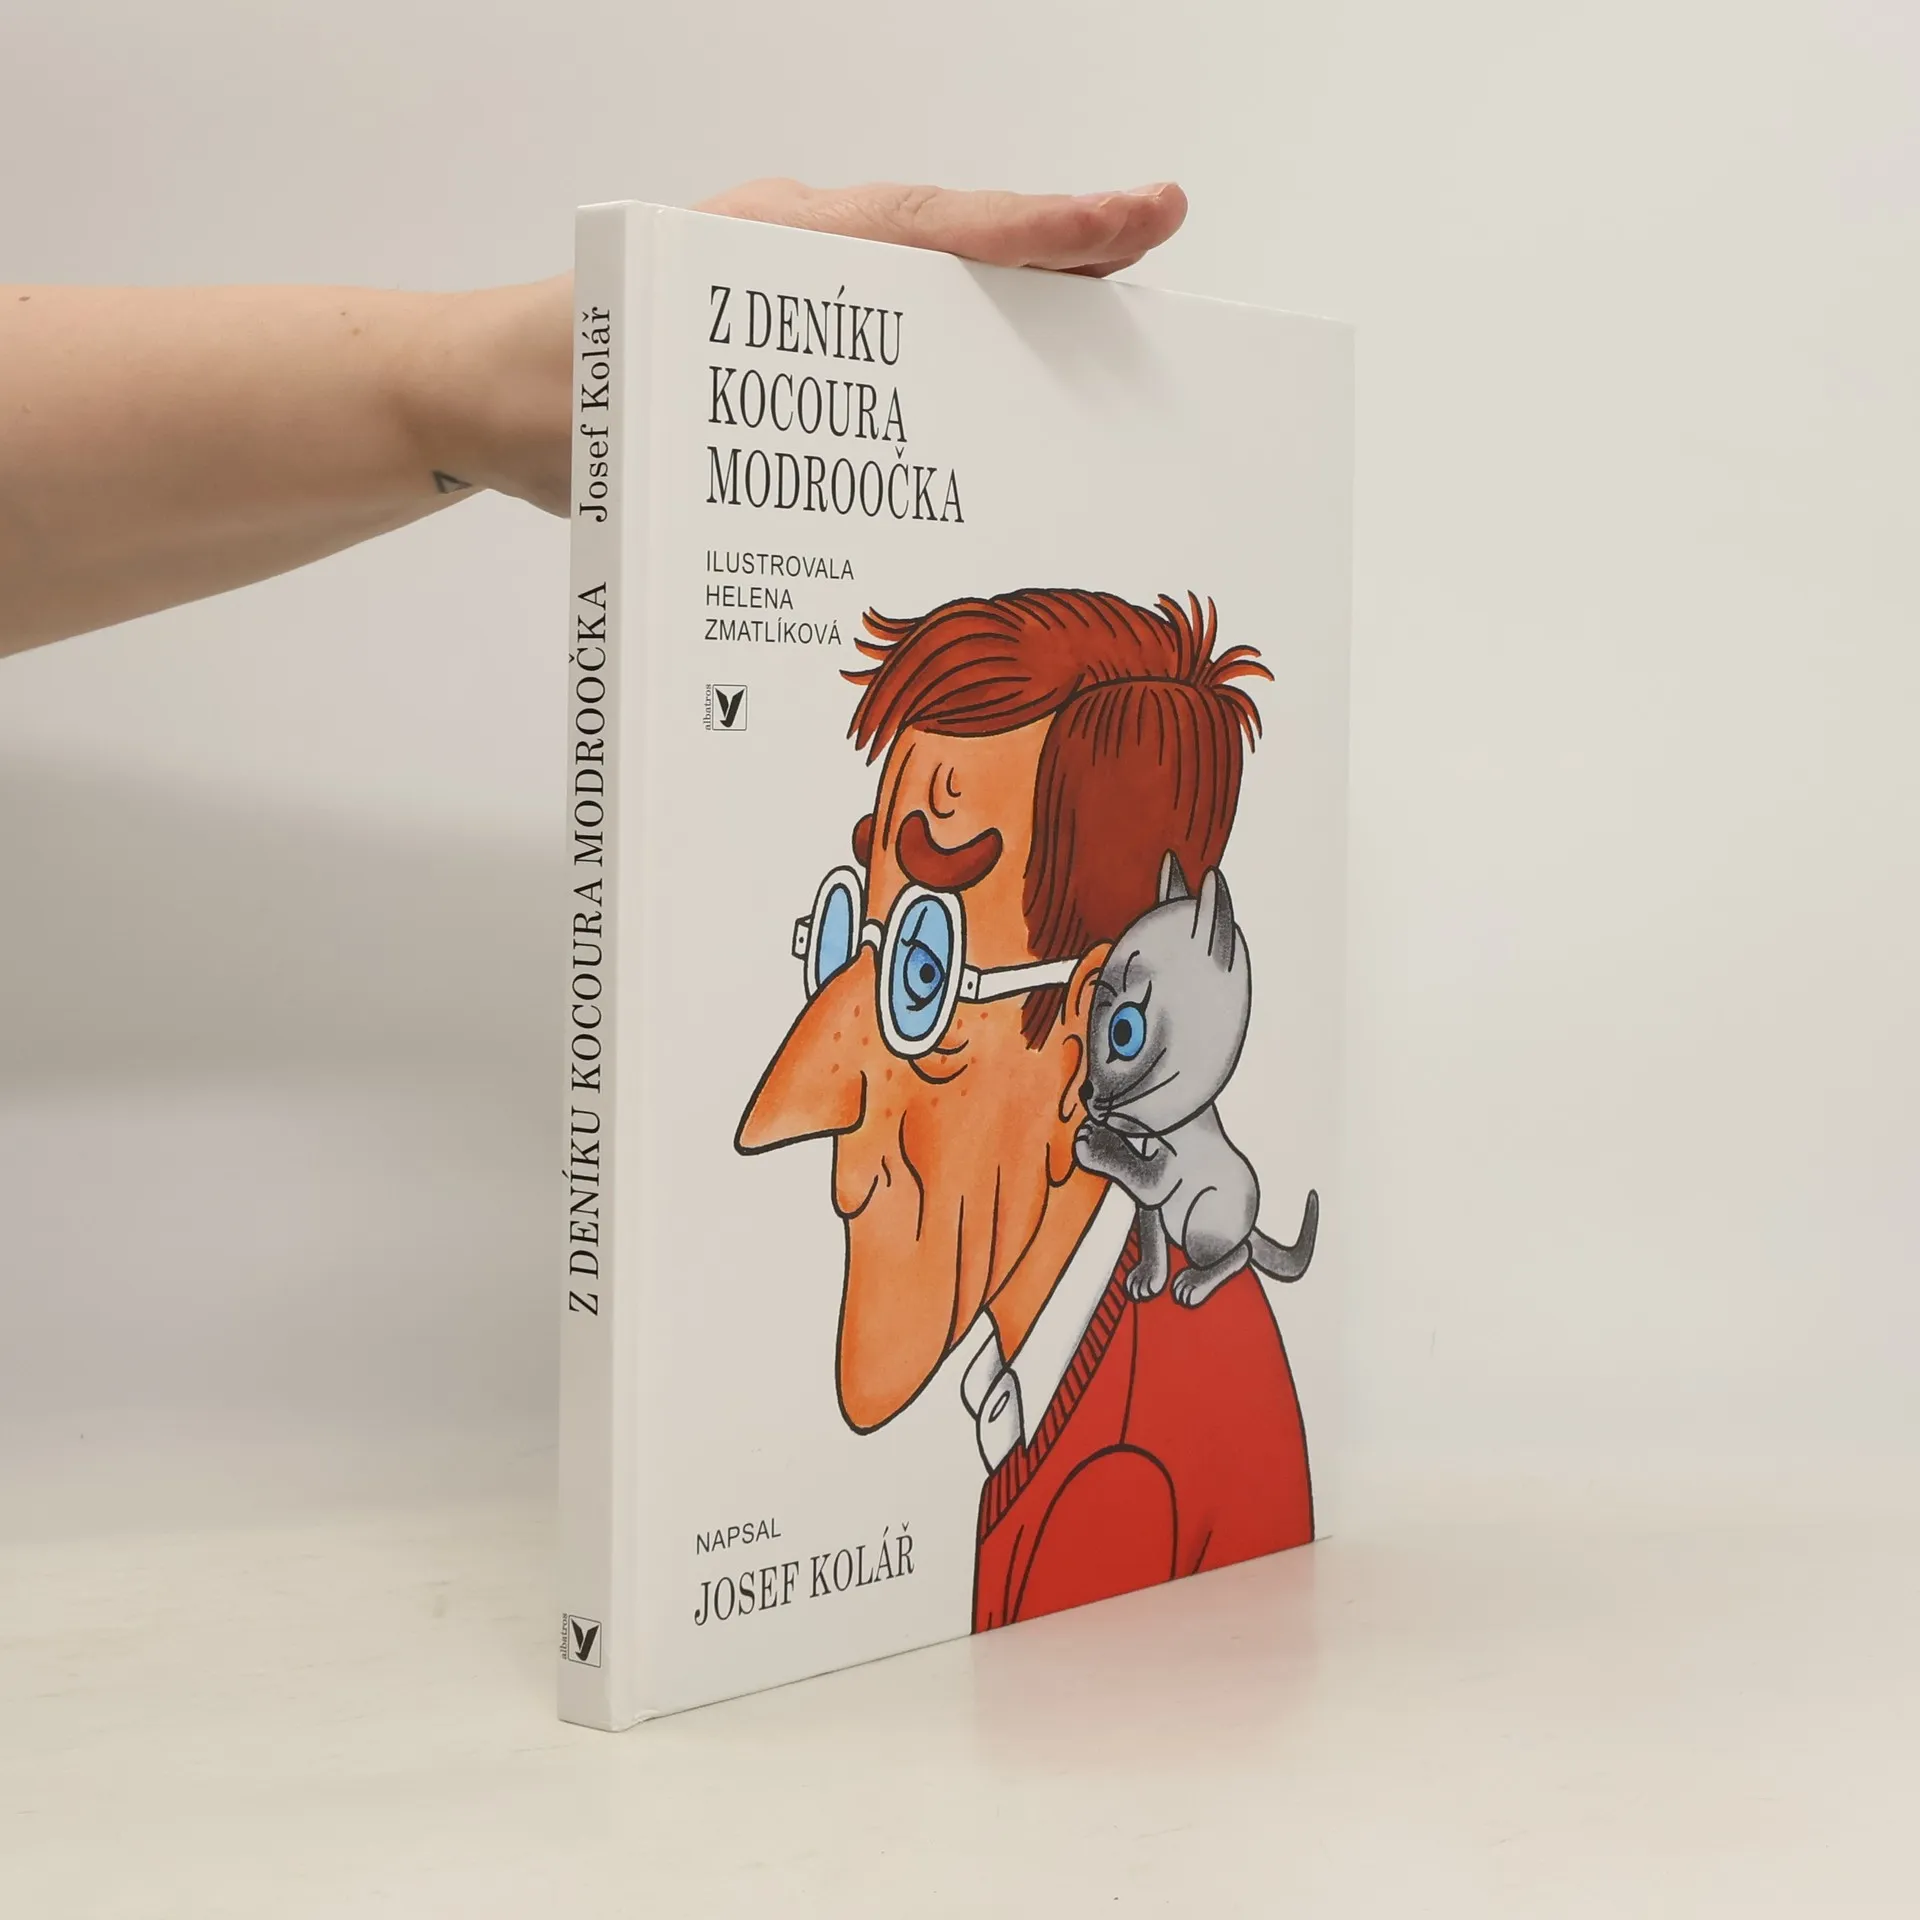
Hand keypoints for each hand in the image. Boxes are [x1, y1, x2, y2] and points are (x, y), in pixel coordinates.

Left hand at [462, 180, 1188, 516]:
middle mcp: (798, 254)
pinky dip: (953, 346)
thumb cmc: (558, 392)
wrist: (488, 400)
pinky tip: (997, 390)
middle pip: (952, 246)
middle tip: (1155, 234)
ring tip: (1108, 312)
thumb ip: (738, 389)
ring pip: (930, 287)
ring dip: (1016, 298)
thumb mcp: (644, 388)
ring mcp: (796, 292)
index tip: (1132, 220)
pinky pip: (891, 334)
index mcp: (776, 246)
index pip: (932, 228)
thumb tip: (831, 427)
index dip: (1039, 231)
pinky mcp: (786, 340)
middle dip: (1057, 247)